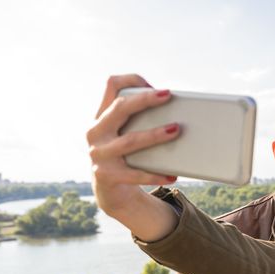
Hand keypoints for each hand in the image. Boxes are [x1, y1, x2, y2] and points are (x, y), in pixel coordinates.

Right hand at [87, 74, 178, 223]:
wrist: (110, 191)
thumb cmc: (127, 156)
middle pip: (119, 108)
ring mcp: (99, 155)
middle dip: (144, 100)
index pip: (111, 86)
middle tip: (167, 96)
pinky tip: (172, 174)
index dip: (131, 80)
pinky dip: (155, 175)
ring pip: (130, 141)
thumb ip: (140, 120)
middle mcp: (96, 132)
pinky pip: (135, 174)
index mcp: (102, 117)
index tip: (153, 84)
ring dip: (155, 135)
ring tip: (176, 130)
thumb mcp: (126, 134)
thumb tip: (179, 111)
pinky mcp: (107, 176)